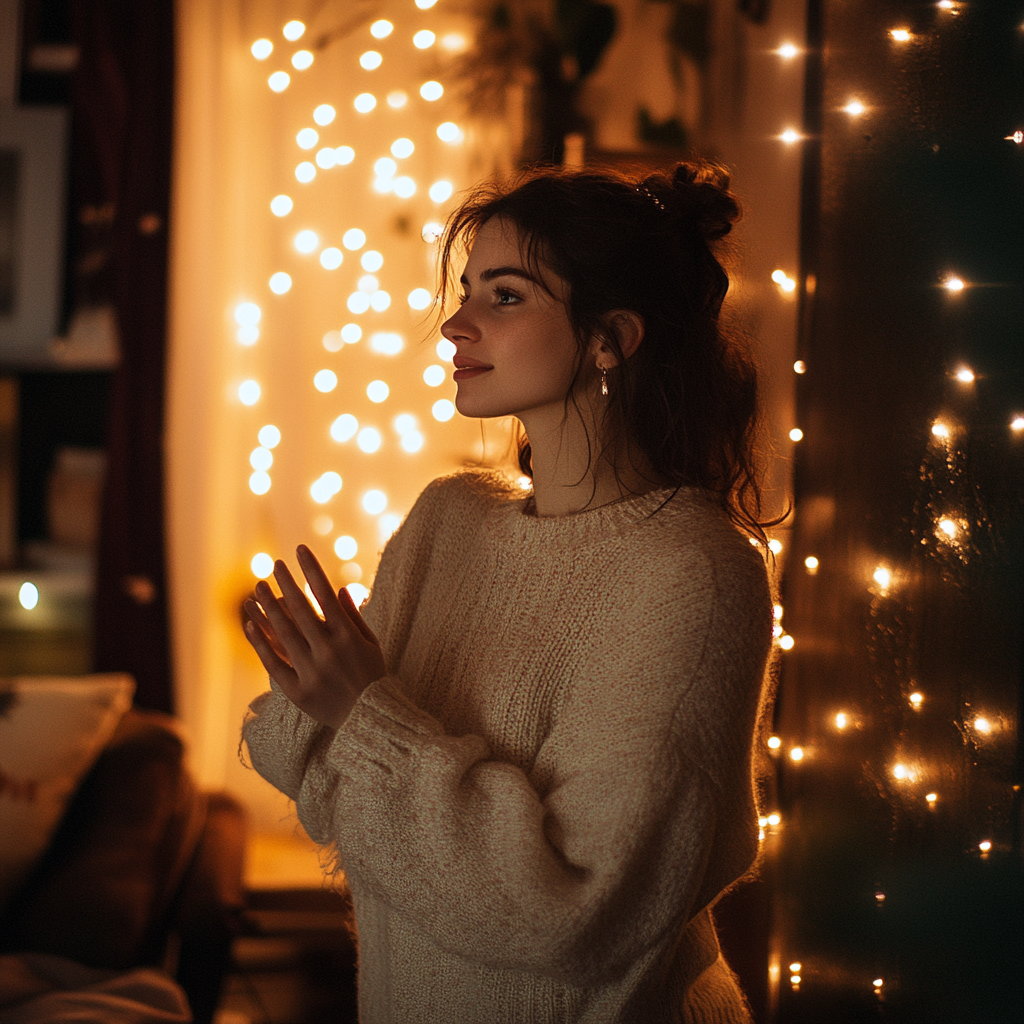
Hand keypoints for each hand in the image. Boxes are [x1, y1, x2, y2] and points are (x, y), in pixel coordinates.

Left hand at [243, 544, 385, 727]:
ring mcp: (311, 672)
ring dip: (268, 607)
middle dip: (285, 583)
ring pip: (283, 633)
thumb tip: (337, 589)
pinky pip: (273, 662)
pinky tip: (250, 623)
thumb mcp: (371, 644)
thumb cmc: (373, 678)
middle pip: (300, 610)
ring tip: (257, 587)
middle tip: (274, 565)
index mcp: (348, 637)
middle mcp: (328, 652)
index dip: (311, 569)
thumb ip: (353, 616)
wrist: (371, 722)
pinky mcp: (297, 692)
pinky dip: (260, 642)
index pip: (324, 594)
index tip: (299, 550)